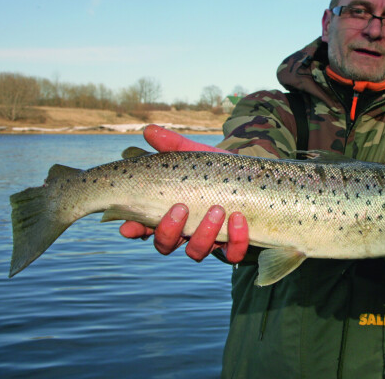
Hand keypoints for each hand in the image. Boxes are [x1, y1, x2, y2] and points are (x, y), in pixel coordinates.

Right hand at [118, 124, 248, 262]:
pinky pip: (232, 254)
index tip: (128, 227)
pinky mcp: (234, 246)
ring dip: (203, 234)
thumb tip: (149, 130)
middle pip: (166, 245)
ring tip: (216, 209)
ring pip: (196, 252)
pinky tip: (239, 219)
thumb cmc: (218, 168)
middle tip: (182, 207)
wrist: (255, 177)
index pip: (144, 227)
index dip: (134, 229)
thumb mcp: (196, 155)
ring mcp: (209, 242)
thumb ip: (173, 145)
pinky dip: (235, 241)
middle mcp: (185, 232)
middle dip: (170, 230)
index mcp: (170, 213)